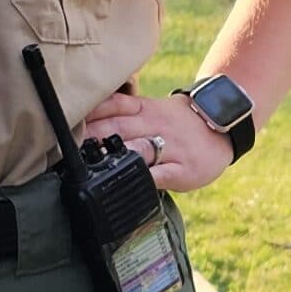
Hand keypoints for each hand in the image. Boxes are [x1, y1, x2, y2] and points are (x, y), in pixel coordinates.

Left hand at [78, 85, 234, 189]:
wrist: (223, 126)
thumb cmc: (180, 122)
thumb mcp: (153, 108)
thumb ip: (124, 114)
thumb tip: (84, 122)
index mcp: (145, 109)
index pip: (113, 106)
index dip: (89, 114)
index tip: (66, 123)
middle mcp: (156, 125)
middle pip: (118, 128)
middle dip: (91, 138)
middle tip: (66, 148)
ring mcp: (170, 148)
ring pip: (137, 150)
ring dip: (112, 157)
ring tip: (89, 166)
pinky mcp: (182, 170)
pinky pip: (159, 175)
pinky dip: (141, 180)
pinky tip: (124, 185)